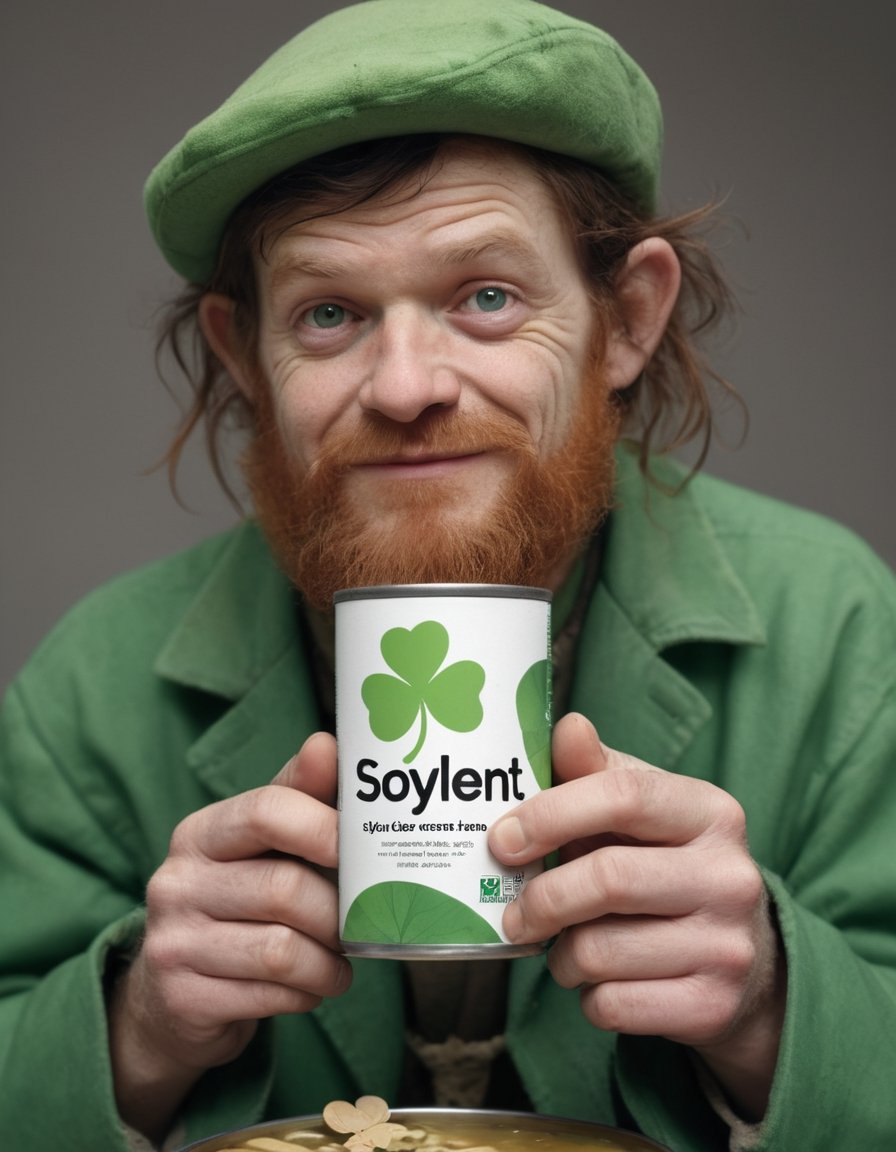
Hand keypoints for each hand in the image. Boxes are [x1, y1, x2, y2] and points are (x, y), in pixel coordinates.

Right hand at [108, 732, 348, 1139]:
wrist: (169, 997)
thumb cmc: (236, 904)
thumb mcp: (260, 848)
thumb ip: (298, 797)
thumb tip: (328, 744)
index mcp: (200, 833)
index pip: (267, 810)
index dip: (326, 827)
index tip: (367, 849)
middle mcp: (176, 882)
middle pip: (285, 888)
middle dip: (338, 913)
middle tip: (362, 924)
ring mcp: (173, 943)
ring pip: (283, 950)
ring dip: (329, 963)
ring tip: (340, 963)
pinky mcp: (183, 999)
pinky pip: (272, 996)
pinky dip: (306, 994)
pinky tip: (308, 987)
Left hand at [488, 713, 785, 1119]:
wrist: (744, 960)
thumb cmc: (670, 867)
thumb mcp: (644, 813)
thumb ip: (597, 772)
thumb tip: (568, 725)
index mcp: (711, 812)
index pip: (624, 796)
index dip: (551, 814)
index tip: (501, 839)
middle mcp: (730, 875)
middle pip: (607, 879)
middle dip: (541, 900)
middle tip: (514, 913)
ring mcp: (727, 945)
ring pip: (599, 952)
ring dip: (561, 956)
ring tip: (567, 947)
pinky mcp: (713, 1007)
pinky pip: (612, 1005)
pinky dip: (588, 997)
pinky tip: (602, 980)